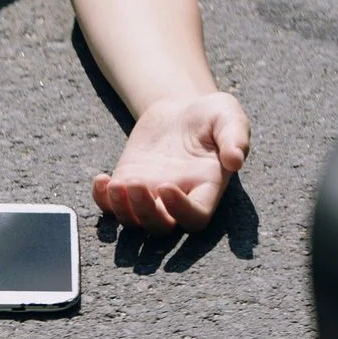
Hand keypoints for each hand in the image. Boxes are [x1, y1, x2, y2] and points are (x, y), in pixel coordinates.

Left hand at [92, 91, 248, 233]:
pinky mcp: (127, 186)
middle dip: (144, 212)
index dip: (180, 211)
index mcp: (207, 189)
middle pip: (160, 227)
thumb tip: (236, 160)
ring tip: (113, 184)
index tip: (166, 186)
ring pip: (132, 221)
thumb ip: (235, 137)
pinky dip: (101, 200)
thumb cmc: (211, 115)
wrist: (180, 110)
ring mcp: (149, 196)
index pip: (195, 217)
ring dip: (120, 209)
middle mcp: (177, 200)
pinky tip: (101, 179)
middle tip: (135, 184)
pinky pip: (110, 206)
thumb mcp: (228, 117)